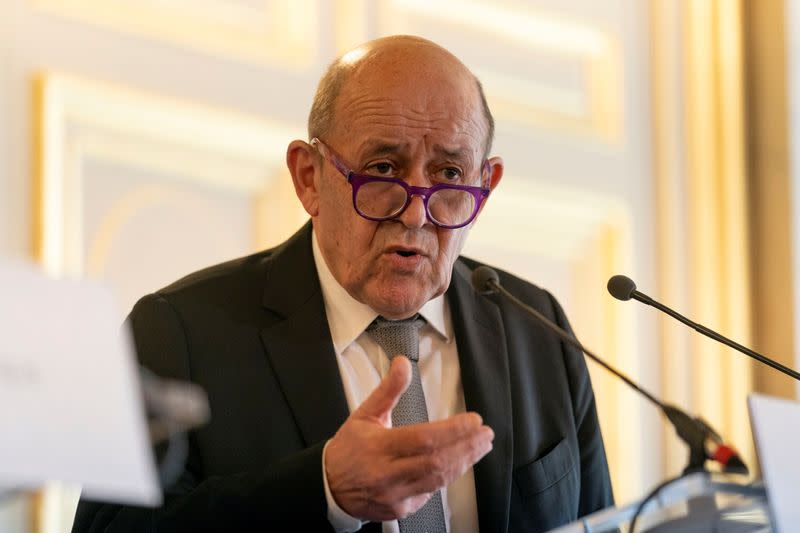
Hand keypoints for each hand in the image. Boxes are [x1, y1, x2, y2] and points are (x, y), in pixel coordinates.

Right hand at [324, 356, 493, 520]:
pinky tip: (457, 464)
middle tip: (485, 435)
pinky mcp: (400, 510)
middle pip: (436, 461)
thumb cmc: (349, 449)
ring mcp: (394, 494)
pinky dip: (445, 478)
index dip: (453, 430)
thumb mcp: (365, 413)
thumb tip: (402, 363)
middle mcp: (386, 473)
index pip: (424, 438)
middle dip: (467, 447)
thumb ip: (388, 389)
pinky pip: (430, 494)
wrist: (329, 486)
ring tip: (480, 447)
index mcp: (378, 446)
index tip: (473, 420)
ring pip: (437, 480)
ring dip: (463, 463)